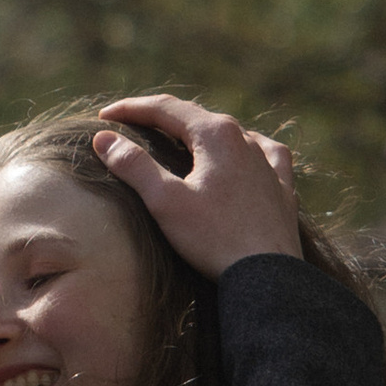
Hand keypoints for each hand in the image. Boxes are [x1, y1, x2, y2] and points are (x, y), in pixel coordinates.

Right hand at [91, 94, 302, 275]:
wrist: (266, 277)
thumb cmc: (213, 238)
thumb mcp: (164, 200)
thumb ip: (134, 165)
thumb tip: (104, 138)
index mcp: (215, 134)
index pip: (165, 108)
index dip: (131, 109)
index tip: (103, 117)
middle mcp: (245, 139)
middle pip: (195, 117)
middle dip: (160, 118)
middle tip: (130, 125)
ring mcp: (267, 162)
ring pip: (229, 134)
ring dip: (199, 133)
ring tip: (179, 140)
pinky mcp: (282, 187)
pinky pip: (265, 154)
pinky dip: (246, 149)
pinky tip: (247, 152)